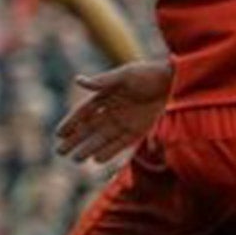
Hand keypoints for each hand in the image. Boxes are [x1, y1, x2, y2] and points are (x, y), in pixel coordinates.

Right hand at [55, 58, 172, 164]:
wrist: (177, 81)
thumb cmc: (150, 74)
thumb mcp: (126, 75)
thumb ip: (103, 81)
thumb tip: (78, 80)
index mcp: (106, 94)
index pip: (84, 111)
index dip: (71, 122)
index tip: (58, 134)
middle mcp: (114, 110)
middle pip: (90, 128)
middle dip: (75, 139)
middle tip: (60, 151)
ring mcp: (126, 121)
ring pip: (103, 138)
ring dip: (89, 148)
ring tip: (76, 159)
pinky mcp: (140, 130)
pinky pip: (120, 143)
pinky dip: (109, 151)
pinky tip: (96, 160)